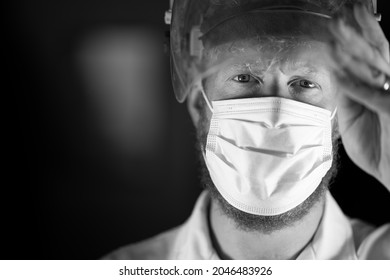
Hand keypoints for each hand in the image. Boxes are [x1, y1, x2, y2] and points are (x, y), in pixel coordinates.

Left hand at [328, 4, 389, 188]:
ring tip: (338, 29)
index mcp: (382, 87)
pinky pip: (373, 95)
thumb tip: (334, 73)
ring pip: (376, 65)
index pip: (369, 56)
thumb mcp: (355, 119)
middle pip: (375, 52)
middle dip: (356, 32)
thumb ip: (348, 96)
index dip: (353, 38)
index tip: (337, 24)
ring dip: (354, 46)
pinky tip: (340, 68)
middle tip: (338, 15)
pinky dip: (356, 82)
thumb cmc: (380, 149)